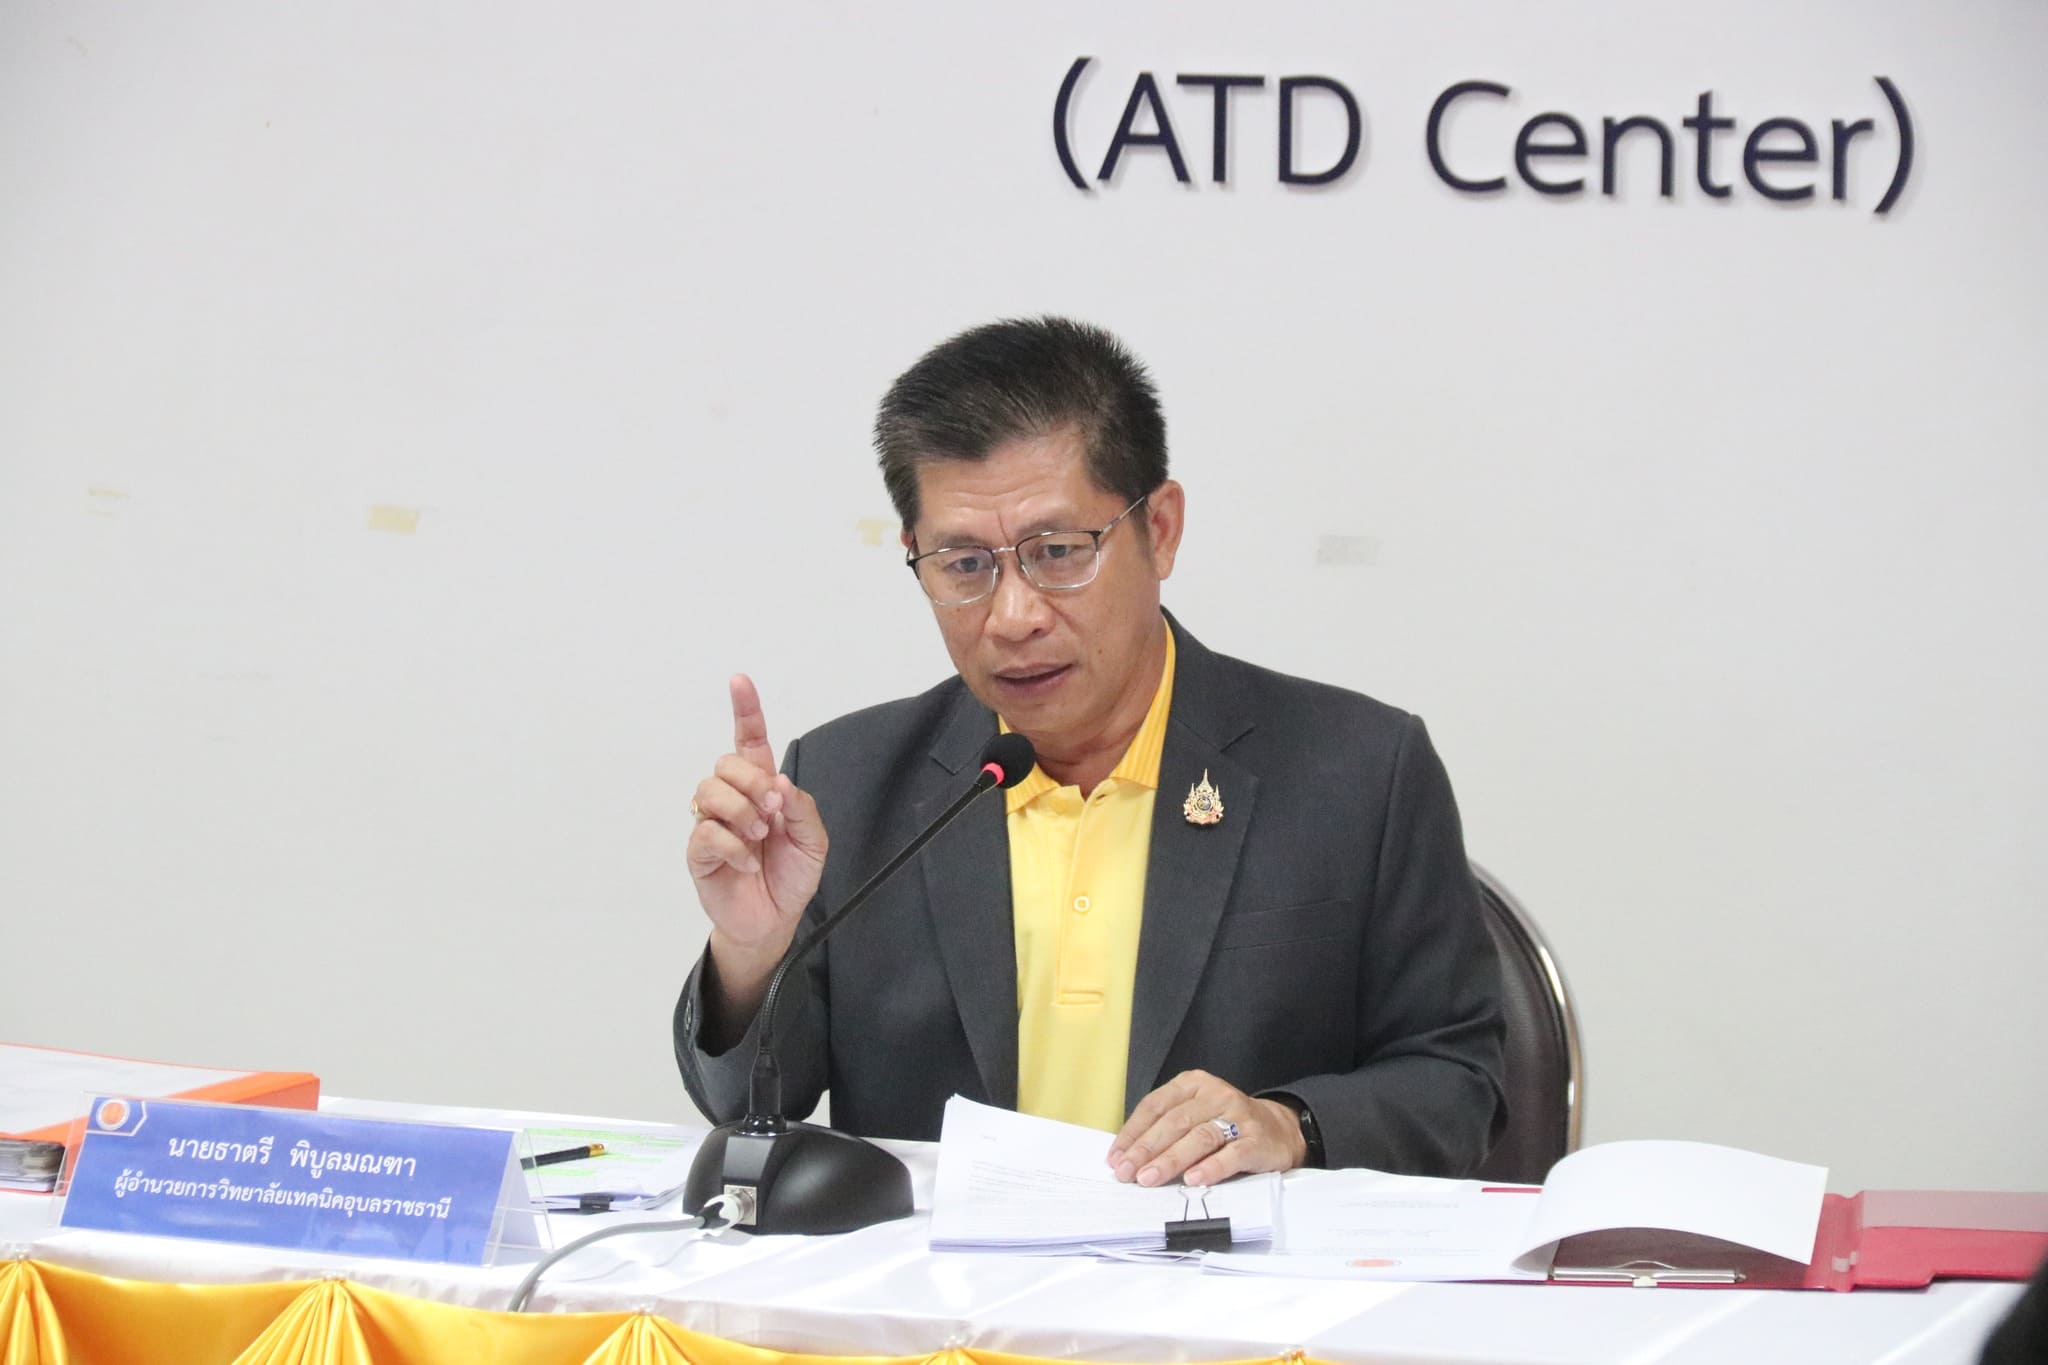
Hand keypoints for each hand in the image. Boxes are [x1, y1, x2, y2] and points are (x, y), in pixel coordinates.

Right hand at [687, 675, 828, 1019]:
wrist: (775, 920)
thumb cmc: (791, 875)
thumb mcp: (814, 840)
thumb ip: (802, 807)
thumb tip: (779, 782)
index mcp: (762, 787)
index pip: (749, 740)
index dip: (745, 709)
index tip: (739, 680)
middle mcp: (733, 799)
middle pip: (727, 763)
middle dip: (754, 783)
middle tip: (774, 813)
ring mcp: (712, 823)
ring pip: (710, 791)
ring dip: (742, 812)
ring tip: (760, 838)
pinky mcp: (699, 851)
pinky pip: (706, 832)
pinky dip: (734, 847)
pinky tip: (748, 862)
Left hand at [1106, 1070, 1306, 1186]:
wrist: (1280, 1129)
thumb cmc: (1226, 1124)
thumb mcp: (1195, 1115)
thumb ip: (1166, 1129)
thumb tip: (1127, 1157)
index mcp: (1193, 1084)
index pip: (1155, 1106)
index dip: (1133, 1132)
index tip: (1115, 1157)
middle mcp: (1215, 1094)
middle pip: (1175, 1122)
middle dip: (1146, 1149)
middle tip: (1126, 1173)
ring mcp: (1238, 1116)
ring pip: (1199, 1137)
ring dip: (1171, 1160)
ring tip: (1149, 1179)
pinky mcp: (1257, 1139)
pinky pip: (1232, 1154)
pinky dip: (1211, 1167)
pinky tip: (1192, 1180)